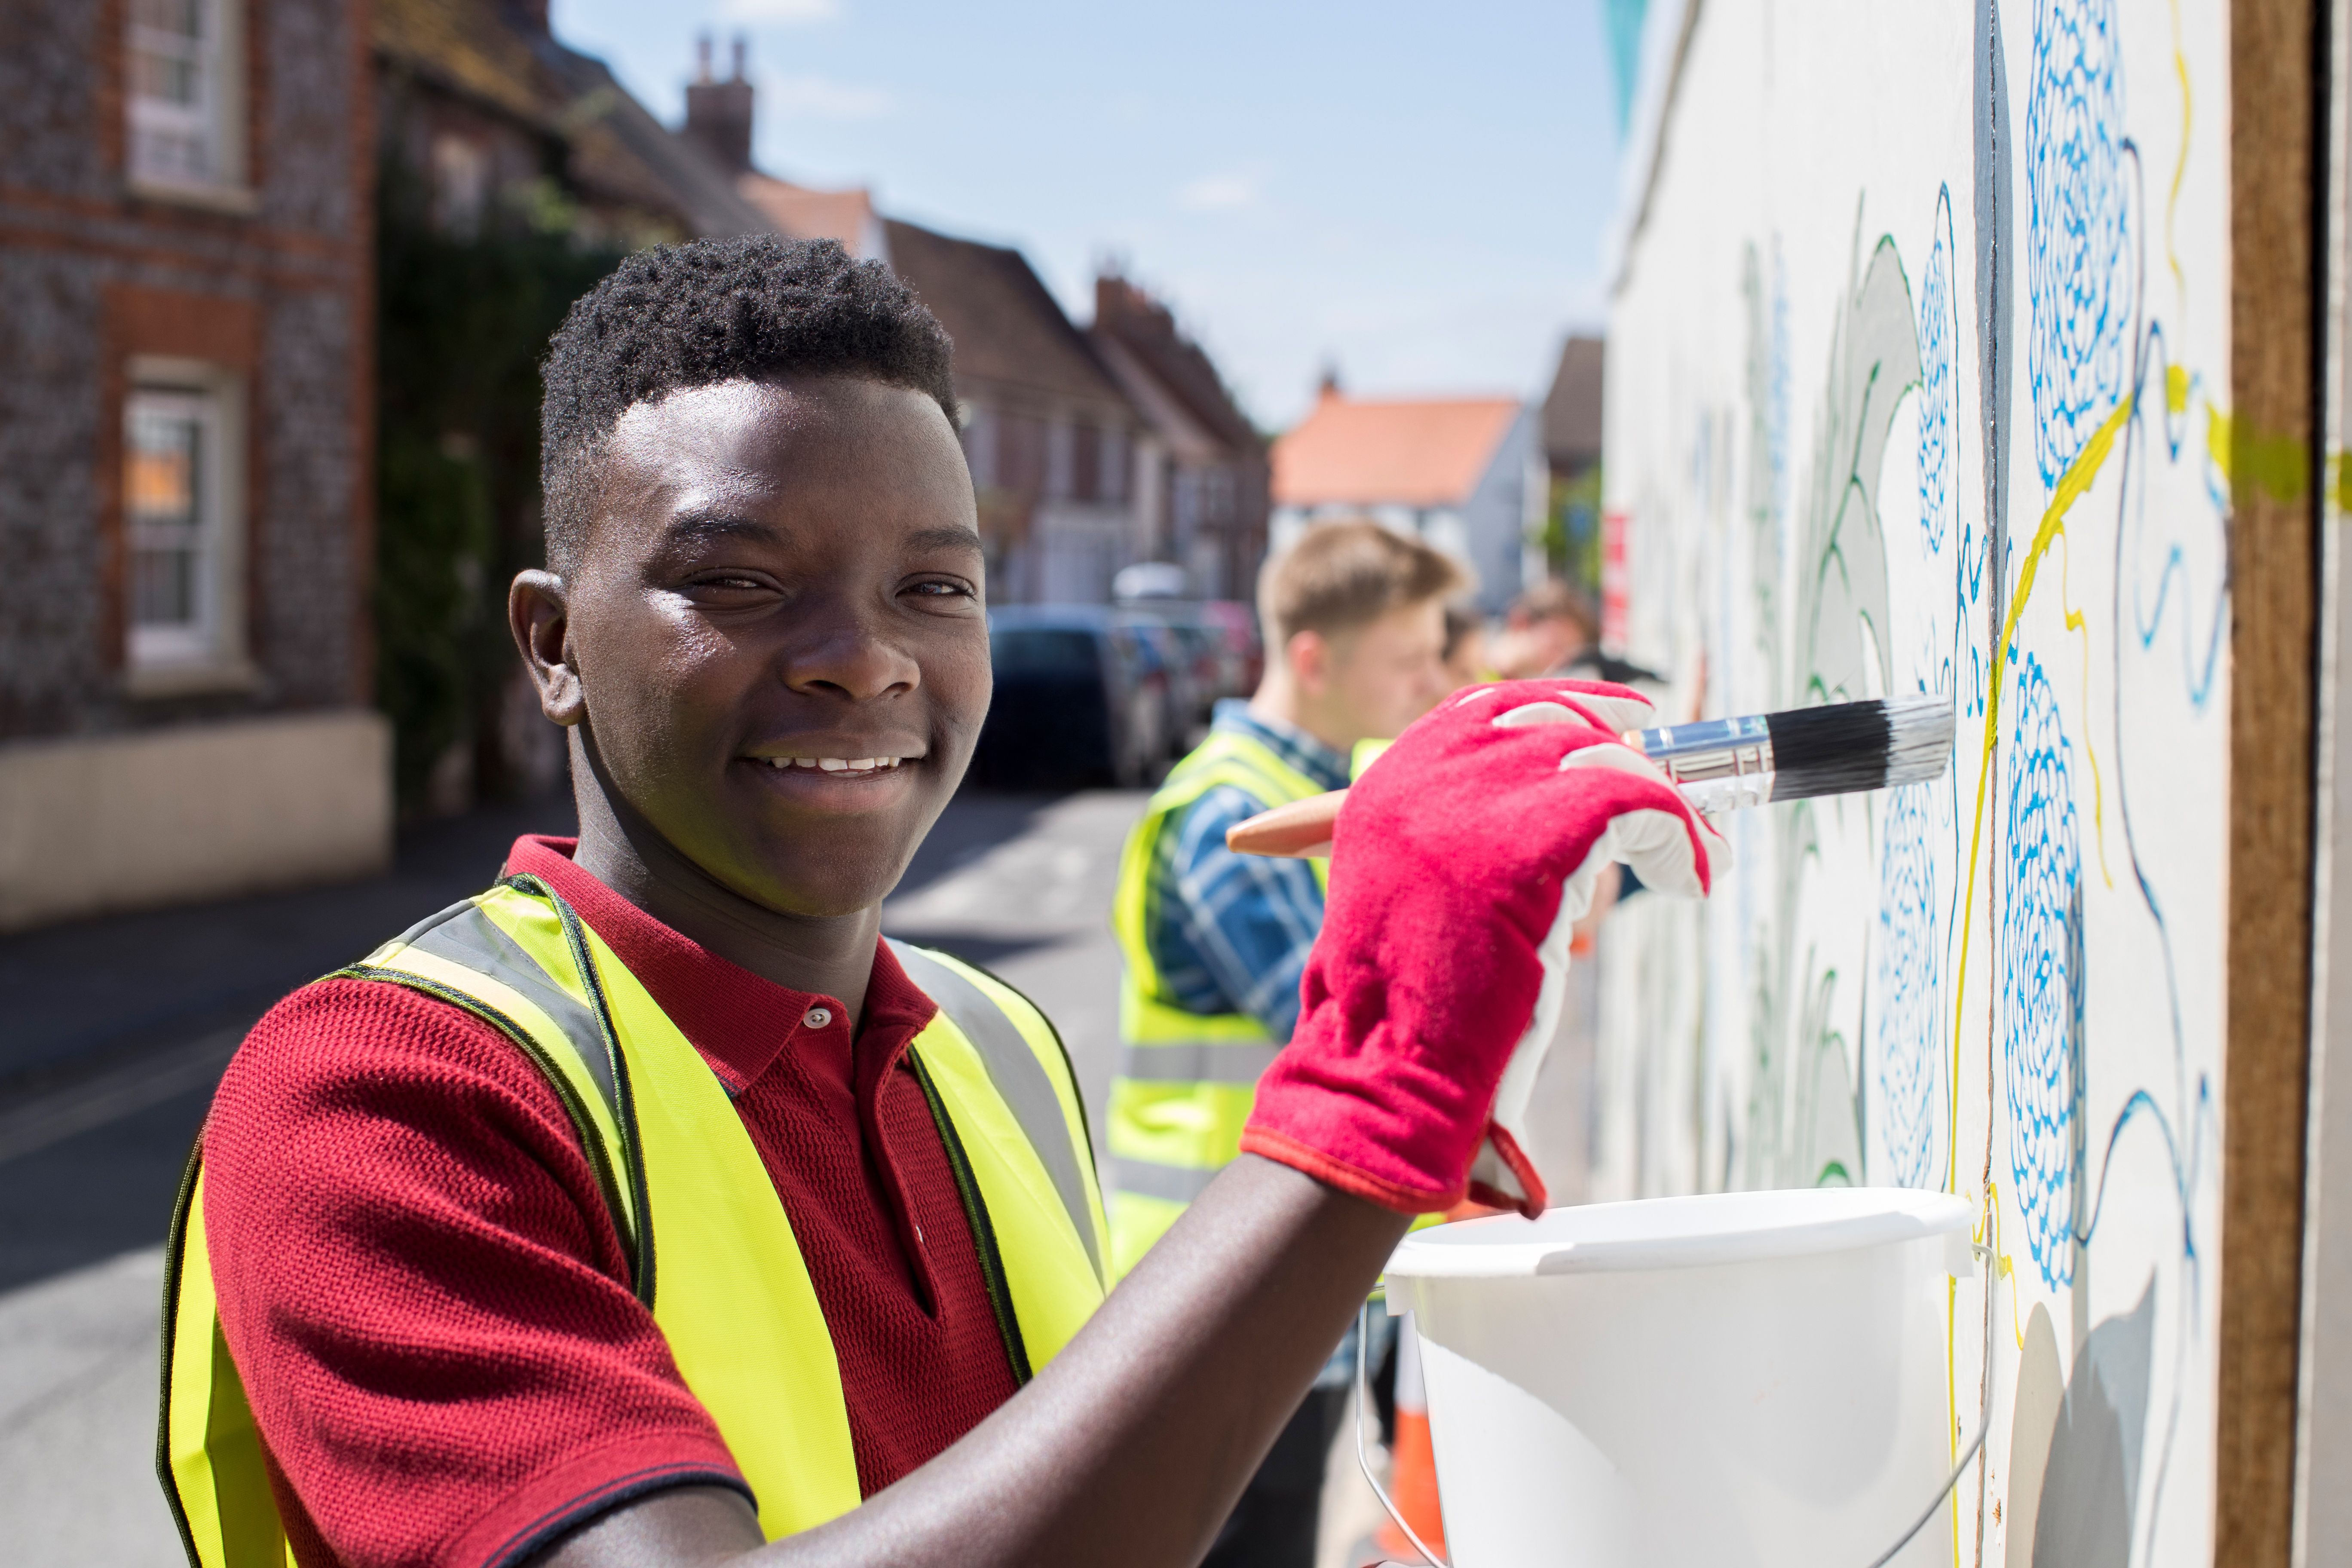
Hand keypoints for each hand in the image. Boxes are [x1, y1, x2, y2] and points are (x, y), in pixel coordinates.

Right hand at [1238, 679, 1727, 1216]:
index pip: (1484, 709)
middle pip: (1552, 720)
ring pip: (1603, 760)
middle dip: (1622, 746)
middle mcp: (1425, 777)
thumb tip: (1545, 816)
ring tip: (1695, 856)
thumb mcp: (1415, 900)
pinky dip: (1680, 839)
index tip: (1622, 722)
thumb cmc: (1407, 1012)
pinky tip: (1690, 881)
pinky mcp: (1537, 837)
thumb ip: (1457, 843)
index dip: (1564, 706)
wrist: (1389, 1068)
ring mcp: (1477, 801)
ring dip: (1664, 805)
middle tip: (1673, 790)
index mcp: (1388, 786)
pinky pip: (1639, 806)